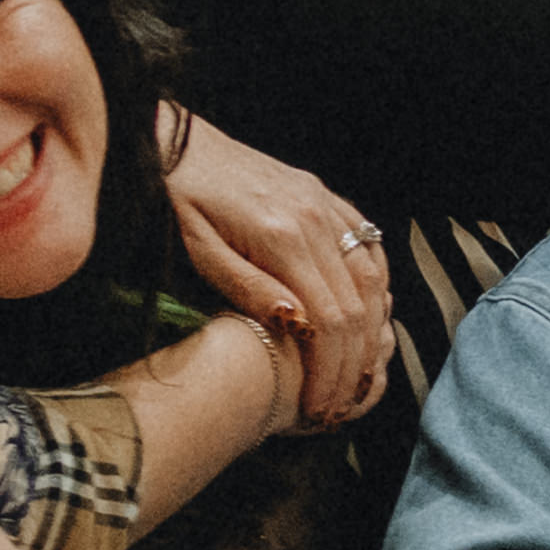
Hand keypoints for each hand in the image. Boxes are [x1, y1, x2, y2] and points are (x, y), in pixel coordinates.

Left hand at [163, 120, 400, 425]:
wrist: (174, 142)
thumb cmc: (176, 199)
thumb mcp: (197, 250)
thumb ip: (246, 287)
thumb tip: (297, 325)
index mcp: (282, 235)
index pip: (328, 321)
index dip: (329, 372)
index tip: (319, 407)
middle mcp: (315, 217)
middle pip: (358, 308)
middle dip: (352, 366)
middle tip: (337, 404)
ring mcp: (326, 204)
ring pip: (373, 281)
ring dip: (370, 335)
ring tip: (354, 374)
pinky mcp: (327, 197)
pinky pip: (371, 248)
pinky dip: (376, 290)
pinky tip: (366, 320)